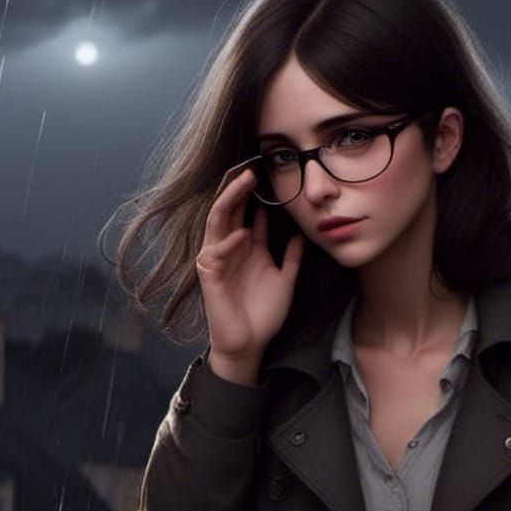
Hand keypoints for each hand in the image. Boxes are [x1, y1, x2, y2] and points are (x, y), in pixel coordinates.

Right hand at [196, 163, 304, 363]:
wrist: (249, 343)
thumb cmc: (264, 314)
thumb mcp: (285, 281)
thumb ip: (292, 258)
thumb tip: (302, 235)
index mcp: (249, 248)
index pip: (250, 214)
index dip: (258, 195)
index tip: (270, 174)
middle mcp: (232, 248)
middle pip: (231, 209)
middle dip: (240, 188)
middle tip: (253, 167)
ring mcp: (218, 259)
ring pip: (218, 221)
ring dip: (230, 201)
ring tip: (244, 182)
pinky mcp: (208, 275)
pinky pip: (215, 252)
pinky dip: (229, 243)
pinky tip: (243, 234)